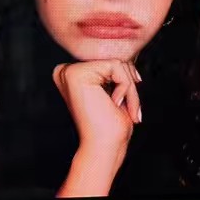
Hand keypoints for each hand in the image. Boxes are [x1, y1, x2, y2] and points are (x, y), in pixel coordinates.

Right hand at [53, 59, 141, 197]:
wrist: (103, 148)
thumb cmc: (111, 127)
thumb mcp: (114, 91)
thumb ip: (115, 71)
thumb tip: (128, 51)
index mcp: (71, 75)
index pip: (108, 62)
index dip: (125, 78)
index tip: (131, 98)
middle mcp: (66, 71)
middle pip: (113, 59)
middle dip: (130, 82)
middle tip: (133, 109)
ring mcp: (69, 71)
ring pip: (117, 62)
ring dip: (130, 87)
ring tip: (128, 109)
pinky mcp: (77, 73)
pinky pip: (116, 65)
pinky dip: (126, 86)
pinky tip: (116, 103)